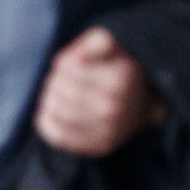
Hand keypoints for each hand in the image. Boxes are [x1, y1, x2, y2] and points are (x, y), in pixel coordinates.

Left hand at [33, 28, 152, 157]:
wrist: (141, 105)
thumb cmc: (119, 69)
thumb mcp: (112, 44)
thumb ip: (93, 42)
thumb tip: (72, 60)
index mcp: (119, 78)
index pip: (66, 68)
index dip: (61, 64)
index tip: (68, 65)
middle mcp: (114, 108)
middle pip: (58, 90)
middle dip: (53, 82)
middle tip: (59, 80)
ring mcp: (107, 131)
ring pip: (55, 113)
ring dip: (49, 100)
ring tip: (57, 95)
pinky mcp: (99, 147)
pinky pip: (57, 135)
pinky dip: (48, 122)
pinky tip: (54, 112)